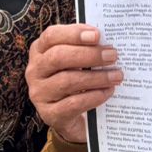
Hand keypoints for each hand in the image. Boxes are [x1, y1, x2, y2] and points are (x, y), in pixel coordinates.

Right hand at [26, 24, 121, 144]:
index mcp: (39, 50)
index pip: (51, 36)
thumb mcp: (76, 61)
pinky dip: (94, 96)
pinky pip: (73, 103)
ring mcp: (39, 93)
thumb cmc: (75, 80)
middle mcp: (35, 71)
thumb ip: (86, 48)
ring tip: (116, 75)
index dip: (74, 34)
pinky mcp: (49, 114)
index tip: (97, 35)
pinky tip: (108, 92)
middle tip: (112, 56)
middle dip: (89, 55)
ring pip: (67, 81)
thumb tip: (106, 43)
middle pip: (59, 57)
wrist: (70, 117)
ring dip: (96, 77)